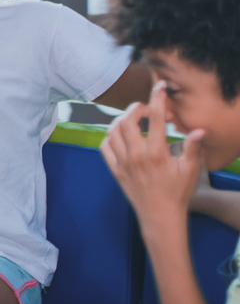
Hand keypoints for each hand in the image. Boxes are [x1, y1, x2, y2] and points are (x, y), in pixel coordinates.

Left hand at [100, 81, 204, 246]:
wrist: (160, 216)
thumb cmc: (178, 193)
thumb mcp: (191, 169)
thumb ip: (193, 147)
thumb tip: (199, 129)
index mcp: (156, 152)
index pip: (155, 118)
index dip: (157, 98)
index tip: (159, 87)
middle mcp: (136, 155)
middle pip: (127, 120)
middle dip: (136, 108)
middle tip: (146, 109)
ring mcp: (123, 163)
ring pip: (112, 131)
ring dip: (121, 120)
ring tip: (133, 120)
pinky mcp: (115, 170)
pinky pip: (104, 147)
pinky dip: (109, 136)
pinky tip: (121, 136)